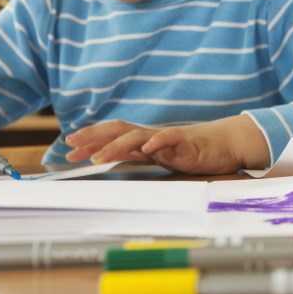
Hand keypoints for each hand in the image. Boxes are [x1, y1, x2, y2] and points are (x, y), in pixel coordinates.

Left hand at [64, 115, 269, 174]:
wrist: (223, 144)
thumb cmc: (190, 151)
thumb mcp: (158, 157)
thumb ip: (137, 157)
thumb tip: (110, 162)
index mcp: (144, 139)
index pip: (112, 135)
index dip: (91, 139)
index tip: (70, 148)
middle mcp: (151, 136)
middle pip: (119, 131)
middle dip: (94, 138)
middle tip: (72, 147)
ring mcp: (167, 138)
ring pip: (138, 137)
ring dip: (116, 146)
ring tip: (99, 157)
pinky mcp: (186, 143)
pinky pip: (170, 139)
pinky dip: (158, 142)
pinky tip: (147, 148)